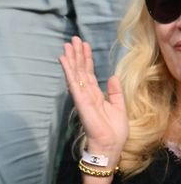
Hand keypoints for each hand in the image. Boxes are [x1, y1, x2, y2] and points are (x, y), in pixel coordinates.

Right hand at [59, 36, 127, 156]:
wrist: (110, 144)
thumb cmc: (115, 130)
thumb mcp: (120, 106)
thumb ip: (115, 91)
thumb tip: (111, 76)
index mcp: (96, 94)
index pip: (89, 73)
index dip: (86, 59)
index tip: (84, 45)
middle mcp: (87, 93)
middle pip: (80, 70)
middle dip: (77, 54)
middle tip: (73, 39)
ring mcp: (82, 95)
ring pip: (75, 73)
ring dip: (71, 58)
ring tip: (68, 44)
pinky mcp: (80, 100)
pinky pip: (73, 82)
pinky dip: (68, 70)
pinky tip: (64, 59)